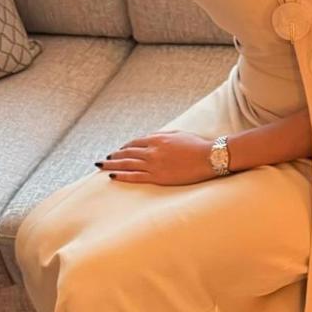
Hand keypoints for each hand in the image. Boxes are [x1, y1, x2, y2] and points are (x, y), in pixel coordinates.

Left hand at [95, 130, 221, 185]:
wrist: (208, 157)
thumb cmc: (197, 145)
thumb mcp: (178, 134)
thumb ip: (163, 136)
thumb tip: (151, 137)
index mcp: (158, 139)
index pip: (135, 142)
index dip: (125, 147)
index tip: (118, 150)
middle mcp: (152, 151)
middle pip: (127, 153)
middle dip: (114, 156)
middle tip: (104, 159)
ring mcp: (154, 164)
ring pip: (127, 164)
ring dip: (113, 164)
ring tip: (102, 166)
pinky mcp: (158, 176)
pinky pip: (135, 176)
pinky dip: (122, 176)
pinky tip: (112, 176)